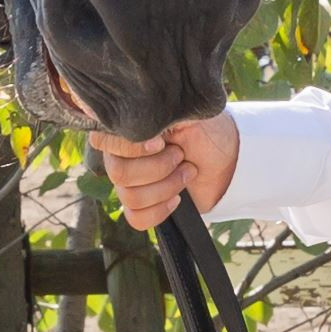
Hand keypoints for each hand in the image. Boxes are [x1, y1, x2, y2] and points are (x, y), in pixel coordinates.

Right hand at [92, 113, 238, 228]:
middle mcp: (119, 156)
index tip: (161, 143)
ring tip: (187, 171)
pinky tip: (178, 199)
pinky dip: (160, 210)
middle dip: (158, 168)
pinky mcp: (141, 206)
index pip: (103, 141)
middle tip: (181, 155)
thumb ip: (160, 113)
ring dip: (167, 186)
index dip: (131, 148)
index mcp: (124, 130)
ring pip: (130, 197)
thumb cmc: (205, 130)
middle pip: (119, 174)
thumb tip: (142, 115)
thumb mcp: (186, 113)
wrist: (228, 160)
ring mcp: (129, 183)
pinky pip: (136, 218)